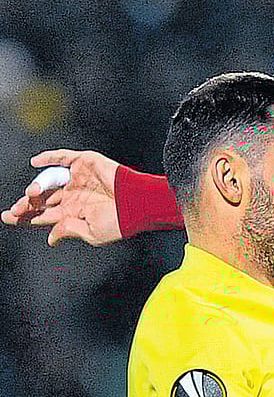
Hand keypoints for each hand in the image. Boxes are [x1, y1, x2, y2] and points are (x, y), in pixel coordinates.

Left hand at [2, 149, 121, 245]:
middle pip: (42, 199)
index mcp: (75, 213)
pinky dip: (48, 158)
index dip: (25, 216)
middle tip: (18, 209)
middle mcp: (74, 195)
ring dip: (36, 188)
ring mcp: (78, 179)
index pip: (44, 214)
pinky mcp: (84, 164)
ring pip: (48, 181)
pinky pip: (62, 158)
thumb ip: (68, 231)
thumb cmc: (121, 221)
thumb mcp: (91, 234)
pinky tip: (35, 162)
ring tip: (31, 195)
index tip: (8, 217)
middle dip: (27, 204)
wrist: (138, 203)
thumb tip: (51, 237)